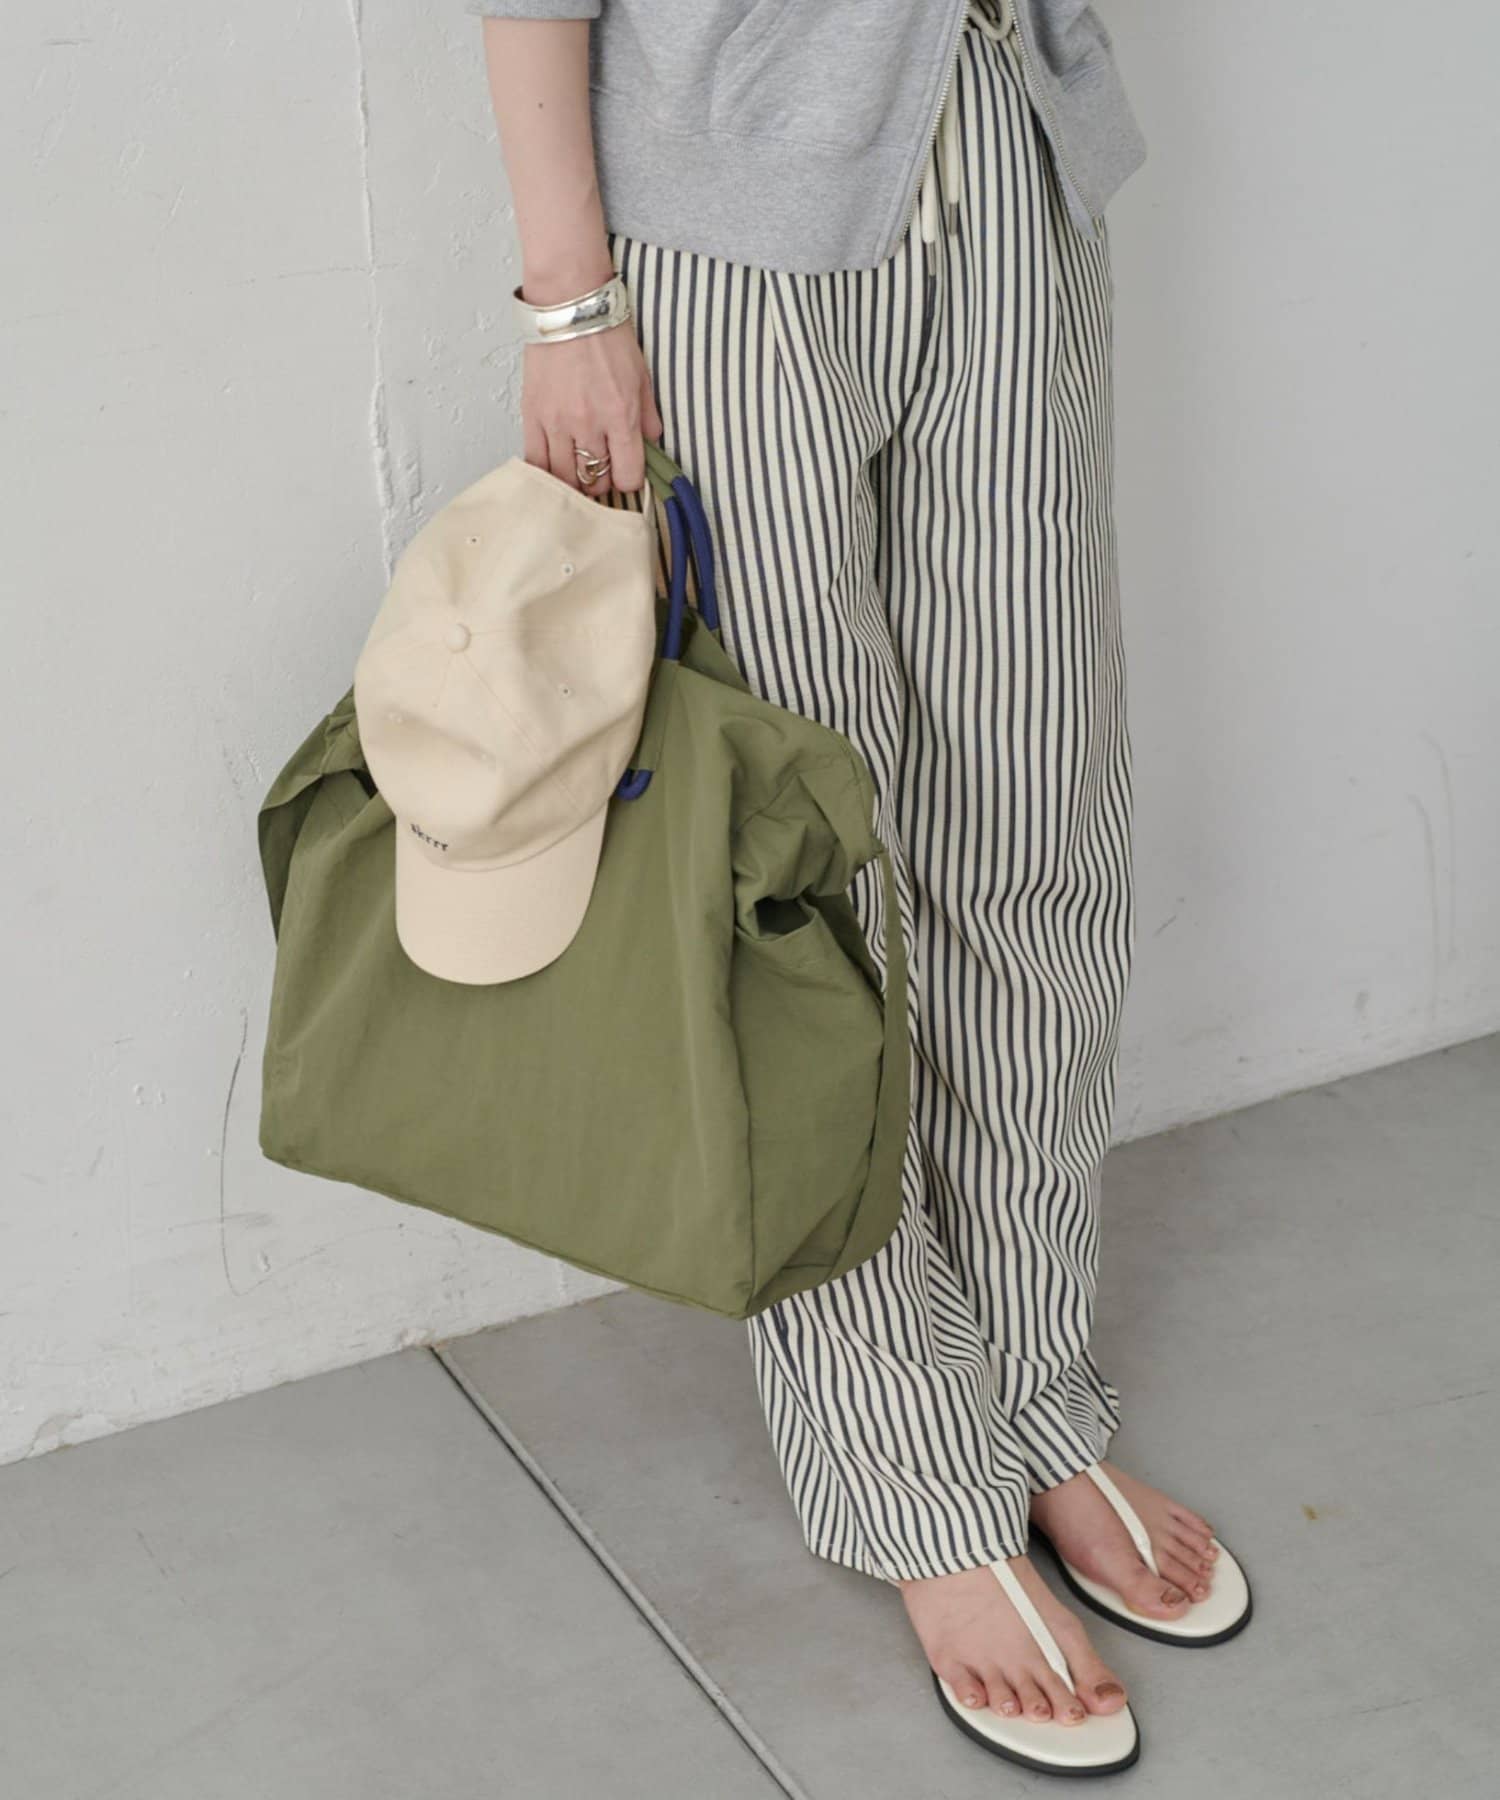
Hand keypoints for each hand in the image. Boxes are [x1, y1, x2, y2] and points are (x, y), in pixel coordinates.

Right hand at [521, 311, 663, 500]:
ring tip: (576, 469)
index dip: (628, 480)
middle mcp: (589, 425)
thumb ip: (648, 415)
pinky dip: (544, 471)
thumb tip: (650, 441)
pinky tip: (552, 466)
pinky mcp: (532, 415)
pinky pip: (534, 461)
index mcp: (621, 416)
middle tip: (600, 469)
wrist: (570, 308)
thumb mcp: (641, 375)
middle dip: (601, 481)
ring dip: (572, 480)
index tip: (625, 472)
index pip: (627, 476)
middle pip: (595, 482)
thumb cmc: (606, 334)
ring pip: (564, 478)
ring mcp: (557, 423)